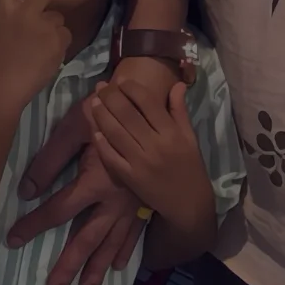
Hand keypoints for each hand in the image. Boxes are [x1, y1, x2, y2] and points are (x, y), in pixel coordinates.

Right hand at [0, 0, 83, 114]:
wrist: (1, 87)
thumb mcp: (0, 31)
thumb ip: (20, 18)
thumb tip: (46, 16)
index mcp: (4, 8)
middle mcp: (24, 12)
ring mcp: (42, 26)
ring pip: (58, 20)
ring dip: (52, 33)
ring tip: (35, 52)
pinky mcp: (56, 41)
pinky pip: (64, 39)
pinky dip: (57, 48)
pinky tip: (43, 59)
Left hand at [5, 101, 143, 284]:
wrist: (147, 103)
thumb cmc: (105, 111)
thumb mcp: (74, 129)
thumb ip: (49, 161)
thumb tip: (25, 191)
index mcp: (97, 182)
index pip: (58, 211)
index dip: (33, 226)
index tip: (12, 241)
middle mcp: (115, 201)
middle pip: (87, 240)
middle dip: (69, 266)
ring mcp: (133, 204)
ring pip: (112, 244)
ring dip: (96, 270)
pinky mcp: (145, 202)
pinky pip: (133, 234)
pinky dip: (123, 252)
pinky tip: (116, 268)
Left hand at [85, 79, 213, 232]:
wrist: (189, 204)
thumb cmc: (190, 166)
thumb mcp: (189, 137)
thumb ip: (180, 110)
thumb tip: (177, 84)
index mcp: (172, 133)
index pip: (148, 102)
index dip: (132, 88)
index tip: (121, 81)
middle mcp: (155, 145)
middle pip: (127, 114)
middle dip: (111, 96)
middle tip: (101, 87)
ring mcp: (140, 162)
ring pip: (115, 132)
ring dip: (102, 114)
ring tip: (94, 102)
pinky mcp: (130, 177)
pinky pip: (111, 156)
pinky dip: (102, 142)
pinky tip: (95, 130)